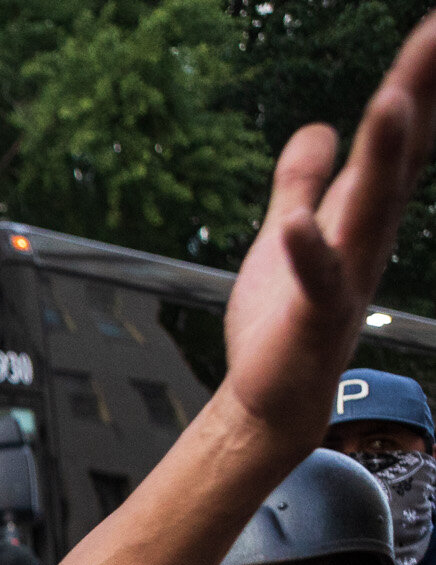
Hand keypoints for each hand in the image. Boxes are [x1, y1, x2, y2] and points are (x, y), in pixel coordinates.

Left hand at [218, 17, 435, 439]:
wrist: (272, 400)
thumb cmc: (282, 321)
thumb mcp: (289, 233)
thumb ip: (302, 181)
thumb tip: (318, 128)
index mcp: (361, 212)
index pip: (399, 135)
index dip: (417, 80)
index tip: (433, 25)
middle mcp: (366, 236)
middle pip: (400, 155)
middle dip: (418, 94)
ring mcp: (345, 274)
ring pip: (370, 209)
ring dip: (382, 157)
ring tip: (390, 101)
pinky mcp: (311, 316)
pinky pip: (313, 280)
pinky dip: (306, 252)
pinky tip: (295, 224)